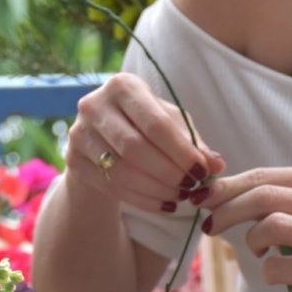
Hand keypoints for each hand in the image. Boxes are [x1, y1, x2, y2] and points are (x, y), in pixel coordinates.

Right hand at [66, 73, 224, 214]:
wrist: (103, 138)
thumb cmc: (145, 124)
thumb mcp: (171, 124)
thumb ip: (193, 142)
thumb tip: (217, 165)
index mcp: (122, 86)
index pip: (155, 123)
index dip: (181, 151)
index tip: (202, 171)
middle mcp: (94, 105)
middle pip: (134, 148)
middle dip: (168, 172)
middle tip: (191, 187)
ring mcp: (79, 134)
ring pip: (120, 170)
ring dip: (155, 189)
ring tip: (180, 197)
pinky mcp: (74, 162)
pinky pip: (111, 186)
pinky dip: (142, 200)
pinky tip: (163, 205)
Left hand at [199, 165, 291, 291]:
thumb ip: (268, 196)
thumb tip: (212, 190)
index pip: (265, 176)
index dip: (228, 187)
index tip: (203, 197)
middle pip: (264, 197)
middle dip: (227, 210)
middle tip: (210, 225)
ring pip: (270, 226)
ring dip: (252, 241)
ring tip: (261, 250)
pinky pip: (276, 266)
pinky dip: (268, 271)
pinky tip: (280, 272)